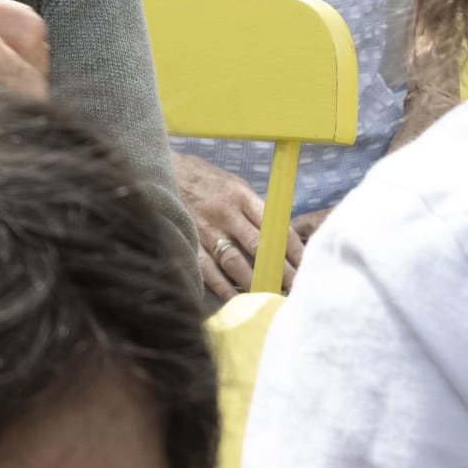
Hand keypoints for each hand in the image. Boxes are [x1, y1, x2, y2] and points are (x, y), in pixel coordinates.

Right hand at [175, 150, 302, 300]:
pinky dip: (222, 286)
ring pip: (235, 261)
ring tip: (271, 298)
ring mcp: (204, 228)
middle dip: (281, 271)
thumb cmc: (204, 179)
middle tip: (296, 290)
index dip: (294, 250)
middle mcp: (225, 212)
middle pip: (259, 247)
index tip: (307, 268)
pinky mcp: (187, 239)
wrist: (160, 168)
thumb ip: (254, 209)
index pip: (275, 226)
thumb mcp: (233, 184)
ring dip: (255, 282)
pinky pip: (207, 268)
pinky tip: (235, 299)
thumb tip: (280, 238)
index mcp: (241, 195)